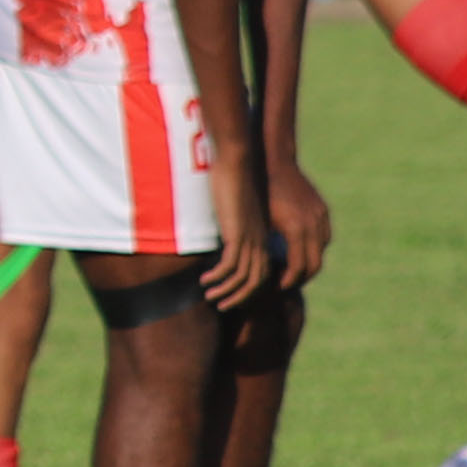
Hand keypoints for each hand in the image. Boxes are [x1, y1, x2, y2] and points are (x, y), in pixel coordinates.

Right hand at [197, 163, 280, 310]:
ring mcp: (250, 238)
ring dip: (227, 292)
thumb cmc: (233, 178)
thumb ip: (231, 224)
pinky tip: (204, 280)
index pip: (262, 273)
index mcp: (261, 236)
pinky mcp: (237, 233)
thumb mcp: (233, 208)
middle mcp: (259, 241)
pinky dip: (218, 278)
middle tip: (222, 306)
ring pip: (244, 278)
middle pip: (257, 281)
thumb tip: (221, 235)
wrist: (238, 159)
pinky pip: (230, 266)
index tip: (232, 296)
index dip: (249, 289)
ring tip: (210, 298)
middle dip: (240, 298)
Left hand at [261, 158, 334, 287]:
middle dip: (301, 277)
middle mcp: (313, 224)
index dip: (289, 281)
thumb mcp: (258, 221)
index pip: (298, 268)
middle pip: (314, 264)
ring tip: (292, 269)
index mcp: (295, 229)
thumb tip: (258, 270)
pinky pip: (324, 236)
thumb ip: (265, 245)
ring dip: (309, 263)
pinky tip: (299, 249)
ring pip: (321, 251)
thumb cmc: (258, 192)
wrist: (273, 161)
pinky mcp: (322, 210)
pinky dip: (314, 247)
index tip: (277, 287)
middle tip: (286, 283)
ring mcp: (321, 216)